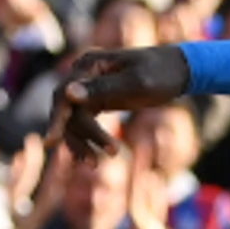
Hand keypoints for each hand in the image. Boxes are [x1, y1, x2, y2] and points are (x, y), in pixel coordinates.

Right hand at [56, 45, 191, 154]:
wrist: (178, 71)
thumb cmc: (160, 73)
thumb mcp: (135, 82)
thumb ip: (102, 88)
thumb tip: (68, 93)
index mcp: (89, 64)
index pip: (64, 94)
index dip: (57, 119)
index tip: (51, 142)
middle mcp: (84, 74)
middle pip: (66, 109)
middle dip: (75, 136)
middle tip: (92, 163)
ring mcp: (89, 88)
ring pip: (73, 119)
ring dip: (81, 142)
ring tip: (95, 164)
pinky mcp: (97, 100)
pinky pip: (83, 122)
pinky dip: (85, 140)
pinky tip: (89, 159)